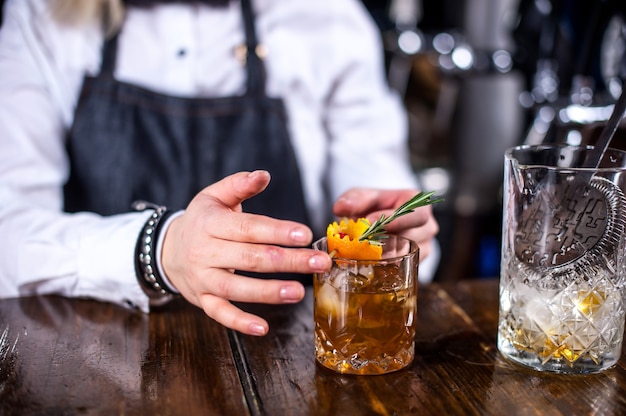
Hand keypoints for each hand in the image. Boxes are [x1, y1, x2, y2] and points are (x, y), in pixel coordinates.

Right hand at [160, 170, 331, 335]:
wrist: (167, 249)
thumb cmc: (202, 220)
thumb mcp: (214, 196)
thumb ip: (239, 184)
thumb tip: (264, 174)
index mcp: (211, 224)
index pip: (248, 229)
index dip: (277, 231)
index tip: (305, 234)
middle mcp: (206, 252)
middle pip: (251, 258)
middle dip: (288, 261)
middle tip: (319, 263)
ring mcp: (203, 279)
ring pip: (237, 288)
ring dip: (269, 292)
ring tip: (299, 292)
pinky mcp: (203, 300)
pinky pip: (221, 314)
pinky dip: (240, 322)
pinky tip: (263, 328)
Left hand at [332, 188, 438, 260]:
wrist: (376, 219)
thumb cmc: (373, 206)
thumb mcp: (363, 196)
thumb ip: (354, 199)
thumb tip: (341, 208)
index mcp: (420, 205)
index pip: (417, 214)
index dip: (395, 219)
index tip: (369, 221)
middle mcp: (427, 227)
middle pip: (412, 237)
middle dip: (385, 240)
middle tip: (361, 240)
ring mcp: (423, 246)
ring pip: (406, 255)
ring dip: (382, 255)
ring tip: (360, 251)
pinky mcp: (414, 263)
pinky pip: (402, 268)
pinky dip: (383, 266)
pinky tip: (367, 262)